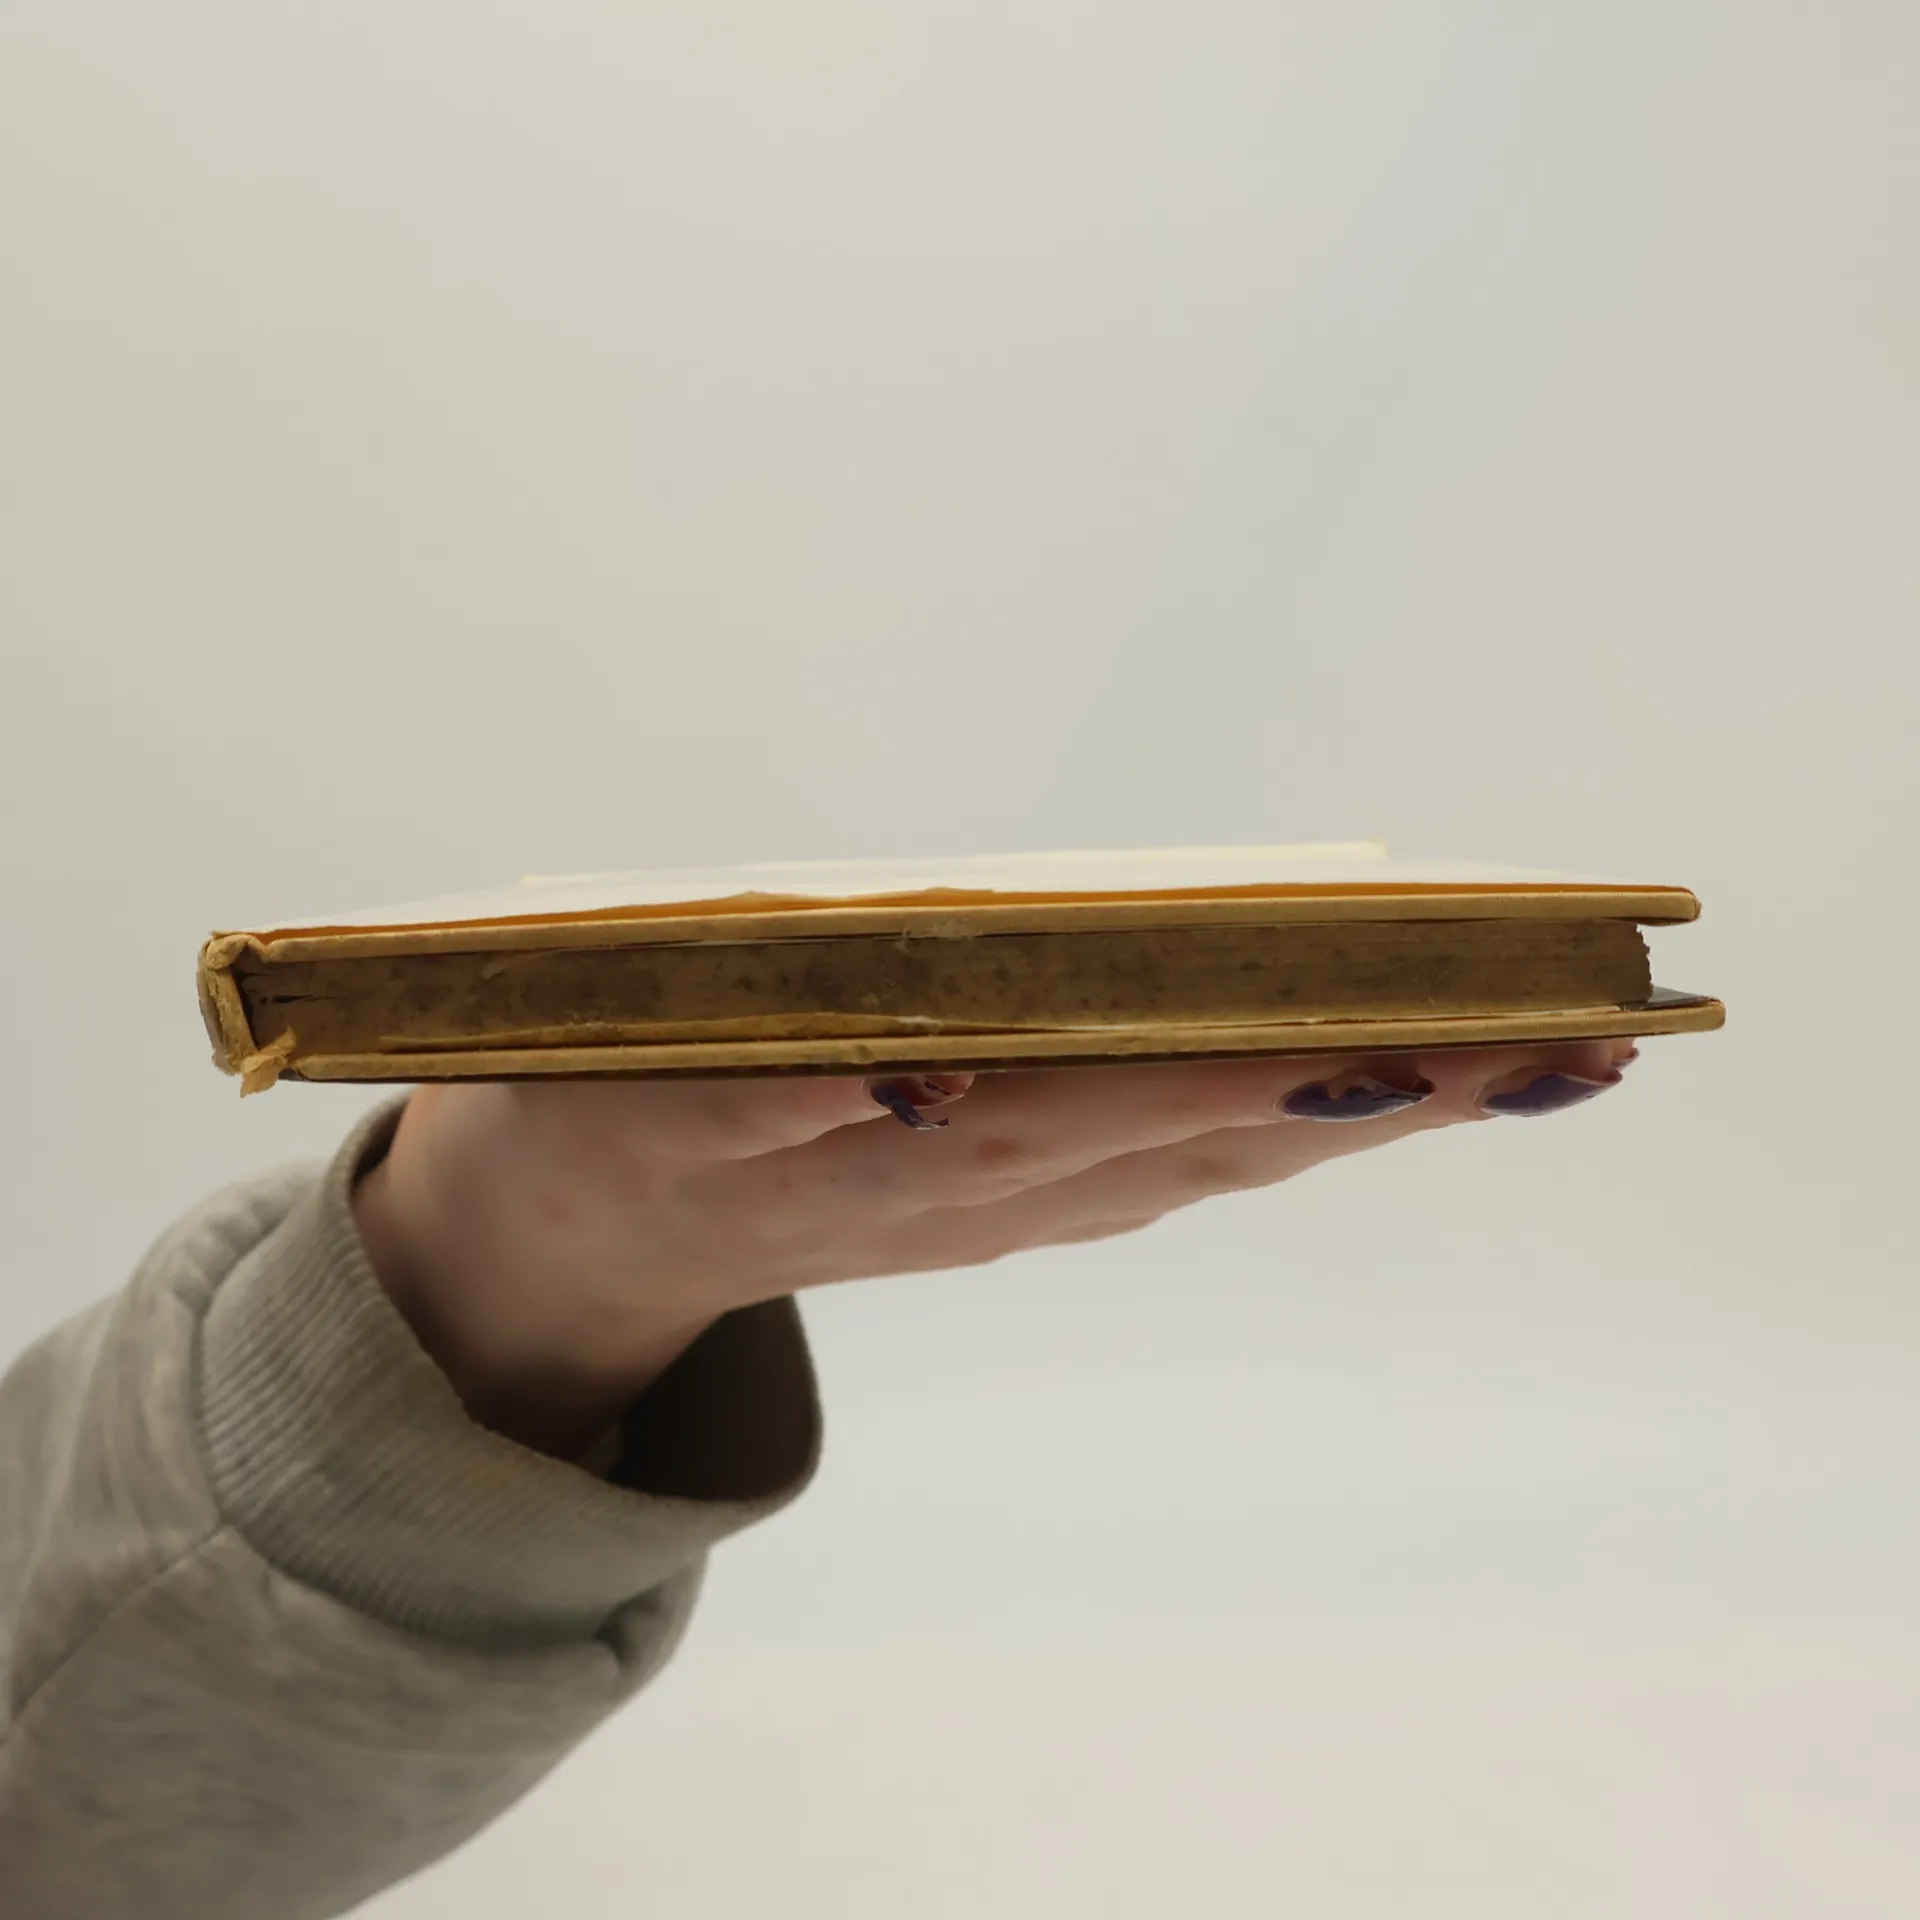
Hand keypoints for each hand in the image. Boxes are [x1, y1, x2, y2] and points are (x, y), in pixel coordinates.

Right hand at [353, 1040, 1636, 1458]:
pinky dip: (1298, 1126)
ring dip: (1377, 1111)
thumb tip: (925, 1060)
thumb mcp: (632, 1097)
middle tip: (1555, 1033)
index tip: (1379, 1037)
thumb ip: (775, 1089)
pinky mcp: (1009, 1199)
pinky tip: (1400, 1088)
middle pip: (1202, 1127)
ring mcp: (1005, 1204)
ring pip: (1215, 1153)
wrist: (574, 1242)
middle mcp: (975, 1188)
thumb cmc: (602, 1112)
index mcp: (875, 1148)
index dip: (1235, 1077)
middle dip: (1376, 1082)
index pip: (1089, 1103)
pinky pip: (1178, 1166)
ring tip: (1542, 1054)